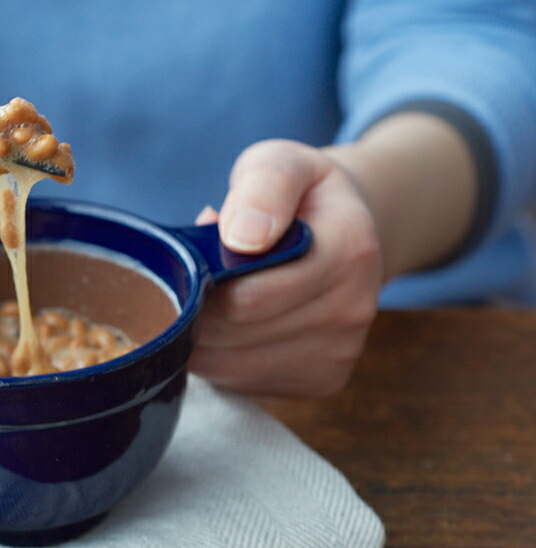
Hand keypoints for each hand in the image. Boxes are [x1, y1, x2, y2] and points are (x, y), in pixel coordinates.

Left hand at [190, 139, 383, 396]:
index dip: (203, 280)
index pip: (246, 296)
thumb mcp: (281, 164)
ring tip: (214, 297)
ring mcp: (339, 354)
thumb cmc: (301, 197)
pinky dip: (221, 359)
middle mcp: (353, 310)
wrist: (348, 233)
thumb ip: (263, 186)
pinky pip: (243, 383)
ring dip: (203, 337)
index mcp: (348, 251)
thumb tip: (242, 235)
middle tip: (198, 276)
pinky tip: (232, 325)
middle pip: (233, 335)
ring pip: (230, 368)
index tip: (196, 256)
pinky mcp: (323, 382)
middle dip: (197, 307)